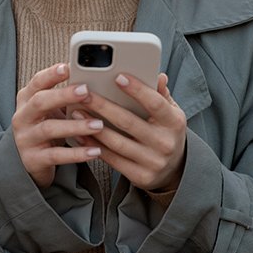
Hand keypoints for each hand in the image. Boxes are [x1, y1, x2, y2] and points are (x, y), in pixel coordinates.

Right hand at [12, 63, 105, 188]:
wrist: (29, 160)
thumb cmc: (46, 126)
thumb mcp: (50, 108)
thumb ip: (65, 95)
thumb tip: (94, 77)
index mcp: (27, 99)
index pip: (36, 82)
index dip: (51, 74)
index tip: (67, 67)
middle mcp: (23, 117)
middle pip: (40, 102)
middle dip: (63, 95)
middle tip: (86, 91)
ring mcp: (26, 138)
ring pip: (49, 129)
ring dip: (75, 126)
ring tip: (98, 125)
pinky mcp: (33, 159)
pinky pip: (56, 155)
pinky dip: (76, 153)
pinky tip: (95, 151)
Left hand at [75, 73, 186, 191]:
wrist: (174, 168)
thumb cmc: (166, 131)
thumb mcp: (170, 112)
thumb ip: (161, 94)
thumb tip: (158, 76)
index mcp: (174, 123)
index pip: (155, 103)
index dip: (137, 90)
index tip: (118, 77)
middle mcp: (165, 143)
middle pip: (129, 122)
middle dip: (103, 106)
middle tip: (84, 94)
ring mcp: (152, 162)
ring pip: (117, 143)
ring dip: (93, 127)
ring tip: (77, 113)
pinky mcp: (140, 176)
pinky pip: (112, 160)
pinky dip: (94, 146)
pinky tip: (81, 135)